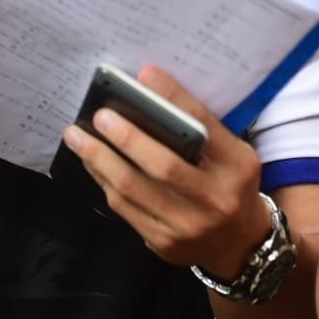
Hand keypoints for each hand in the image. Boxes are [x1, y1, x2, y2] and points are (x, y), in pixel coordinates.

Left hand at [60, 65, 266, 275]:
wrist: (240, 243)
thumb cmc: (231, 184)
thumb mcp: (232, 154)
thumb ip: (201, 131)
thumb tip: (151, 94)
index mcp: (237, 166)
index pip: (203, 126)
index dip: (173, 98)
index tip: (144, 76)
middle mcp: (215, 198)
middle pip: (164, 166)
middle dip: (127, 138)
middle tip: (100, 116)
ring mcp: (187, 226)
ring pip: (134, 189)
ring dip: (100, 160)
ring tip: (78, 137)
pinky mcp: (163, 243)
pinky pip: (125, 208)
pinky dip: (103, 181)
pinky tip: (91, 162)